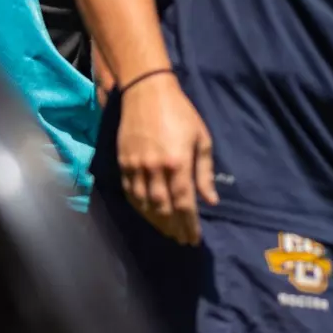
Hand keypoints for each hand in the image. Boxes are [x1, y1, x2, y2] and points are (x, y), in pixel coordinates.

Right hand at [116, 76, 217, 245]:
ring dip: (156, 222)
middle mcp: (155, 169)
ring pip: (145, 205)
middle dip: (174, 228)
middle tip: (182, 239)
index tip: (194, 238)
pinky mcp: (122, 163)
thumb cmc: (181, 114)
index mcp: (178, 163)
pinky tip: (148, 215)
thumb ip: (204, 173)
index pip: (184, 203)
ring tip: (168, 232)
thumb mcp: (201, 139)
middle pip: (163, 209)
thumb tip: (210, 201)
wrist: (146, 92)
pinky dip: (139, 208)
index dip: (189, 224)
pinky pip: (130, 193)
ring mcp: (136, 167)